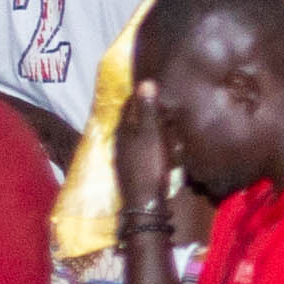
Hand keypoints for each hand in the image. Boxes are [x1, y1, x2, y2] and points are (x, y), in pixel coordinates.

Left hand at [112, 81, 179, 237]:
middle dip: (143, 109)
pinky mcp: (131, 167)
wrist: (145, 202)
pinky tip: (158, 142)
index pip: (129, 104)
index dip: (140, 93)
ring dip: (146, 125)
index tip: (153, 84)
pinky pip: (139, 146)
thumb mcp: (151, 134)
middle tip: (162, 99)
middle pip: (131, 118)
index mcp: (123, 129)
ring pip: (134, 133)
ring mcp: (124, 156)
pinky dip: (148, 139)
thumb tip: (145, 81)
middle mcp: (120, 140)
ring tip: (163, 118)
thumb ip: (148, 109)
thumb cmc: (149, 165)